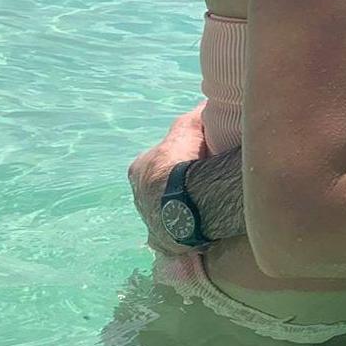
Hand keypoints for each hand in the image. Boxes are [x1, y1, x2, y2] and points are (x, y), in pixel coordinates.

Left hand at [127, 102, 209, 255]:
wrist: (186, 203)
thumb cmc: (183, 163)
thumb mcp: (188, 129)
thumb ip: (195, 117)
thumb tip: (206, 104)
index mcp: (139, 170)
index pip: (155, 161)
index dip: (174, 159)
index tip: (192, 160)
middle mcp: (138, 197)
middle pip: (158, 189)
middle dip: (174, 187)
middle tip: (199, 184)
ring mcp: (149, 221)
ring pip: (165, 213)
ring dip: (181, 210)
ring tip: (205, 207)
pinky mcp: (162, 242)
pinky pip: (175, 235)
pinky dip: (186, 231)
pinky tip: (202, 227)